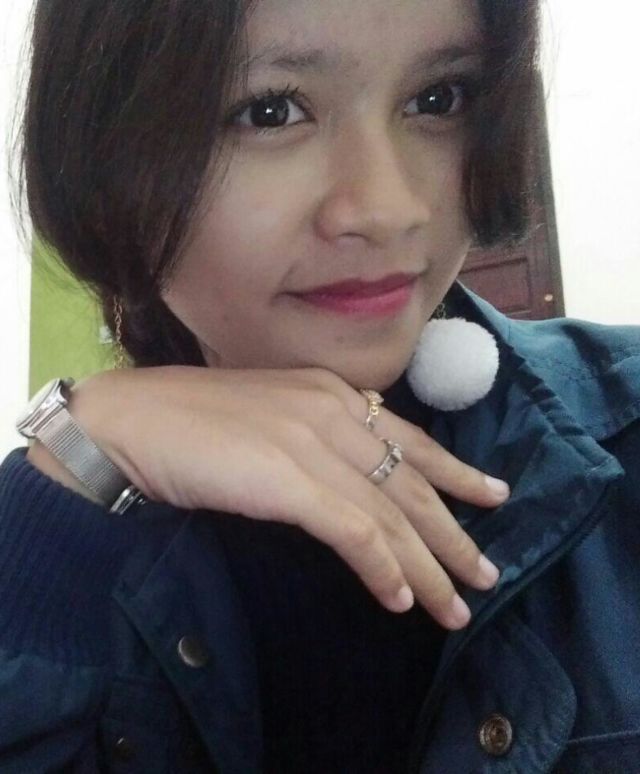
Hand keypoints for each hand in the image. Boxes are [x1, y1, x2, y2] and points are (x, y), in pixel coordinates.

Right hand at [68, 365, 508, 629]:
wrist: (131, 421)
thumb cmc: (191, 420)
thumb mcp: (269, 416)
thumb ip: (314, 433)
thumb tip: (352, 467)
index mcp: (331, 392)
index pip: (412, 438)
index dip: (457, 472)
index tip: (494, 495)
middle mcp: (332, 412)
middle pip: (413, 483)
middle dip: (454, 534)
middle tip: (486, 575)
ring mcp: (311, 443)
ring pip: (391, 514)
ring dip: (428, 567)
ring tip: (455, 608)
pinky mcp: (287, 480)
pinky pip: (352, 532)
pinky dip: (381, 568)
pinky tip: (398, 600)